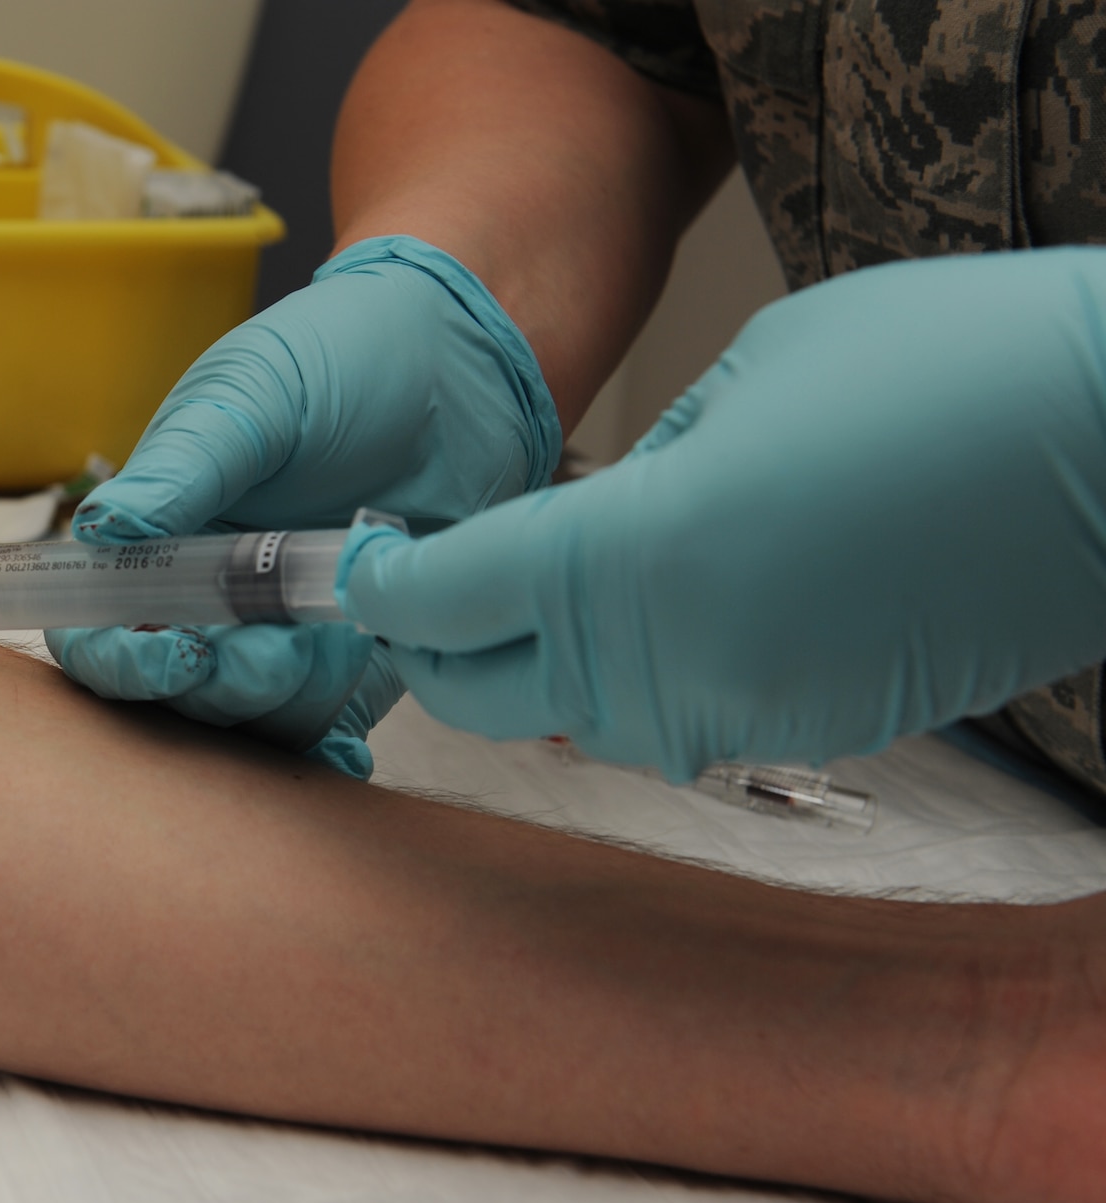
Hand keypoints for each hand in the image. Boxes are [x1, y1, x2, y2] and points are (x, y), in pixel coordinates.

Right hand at [52, 235, 559, 773]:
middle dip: (219, 687)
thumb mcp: (252, 396)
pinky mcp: (360, 661)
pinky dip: (328, 751)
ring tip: (338, 642)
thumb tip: (100, 529)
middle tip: (277, 649)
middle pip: (176, 691)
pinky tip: (348, 748)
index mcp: (163, 541)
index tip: (176, 651)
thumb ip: (182, 468)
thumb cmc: (341, 355)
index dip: (119, 658)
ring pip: (251, 721)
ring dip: (282, 704)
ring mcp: (287, 636)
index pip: (100, 627)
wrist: (465, 358)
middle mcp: (214, 601)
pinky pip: (328, 729)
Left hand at [339, 249, 1105, 780]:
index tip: (356, 566)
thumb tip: (589, 528)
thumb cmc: (940, 372)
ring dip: (532, 672)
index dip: (382, 585)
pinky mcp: (804, 735)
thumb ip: (632, 475)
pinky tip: (658, 621)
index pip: (441, 600)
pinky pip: (673, 724)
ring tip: (529, 599)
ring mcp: (740, 716)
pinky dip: (637, 684)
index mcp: (624, 558)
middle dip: (433, 648)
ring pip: (573, 722)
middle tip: (423, 592)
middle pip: (480, 694)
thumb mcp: (741, 379)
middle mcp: (667, 663)